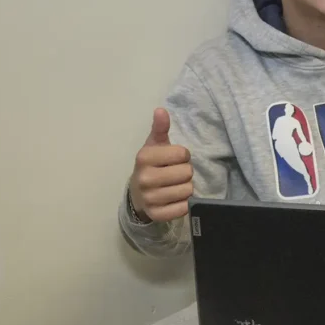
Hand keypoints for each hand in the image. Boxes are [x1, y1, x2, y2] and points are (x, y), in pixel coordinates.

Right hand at [129, 108, 193, 222]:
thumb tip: (161, 110)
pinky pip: (183, 208)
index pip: (183, 154)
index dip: (183, 156)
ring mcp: (150, 199)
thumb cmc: (151, 164)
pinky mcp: (157, 215)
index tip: (174, 159)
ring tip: (175, 185)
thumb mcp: (154, 145)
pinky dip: (183, 204)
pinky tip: (175, 199)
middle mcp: (145, 179)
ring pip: (188, 191)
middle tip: (175, 173)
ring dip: (186, 188)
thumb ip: (160, 127)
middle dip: (185, 172)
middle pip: (187, 173)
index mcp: (144, 158)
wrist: (137, 193)